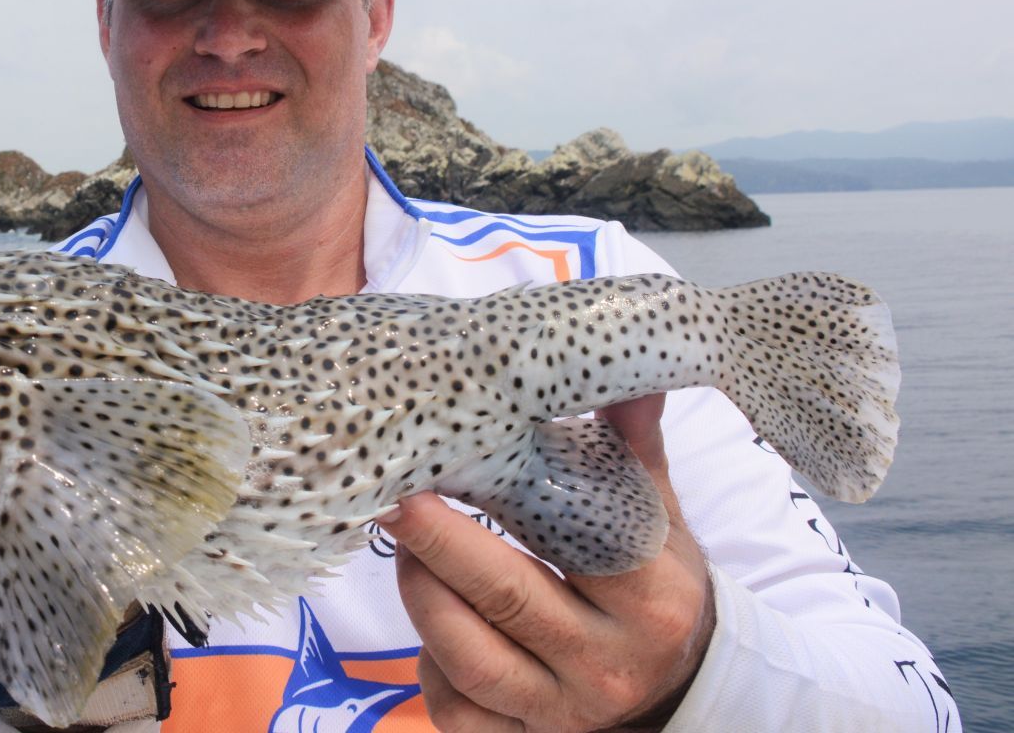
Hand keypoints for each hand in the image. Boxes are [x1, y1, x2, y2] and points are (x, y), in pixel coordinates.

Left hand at [380, 394, 714, 731]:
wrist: (680, 683)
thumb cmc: (653, 584)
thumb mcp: (658, 517)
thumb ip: (634, 448)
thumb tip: (630, 374)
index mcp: (649, 599)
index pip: (575, 543)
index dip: (507, 500)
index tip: (453, 458)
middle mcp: (607, 663)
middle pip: (506, 599)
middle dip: (438, 543)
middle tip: (393, 495)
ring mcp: (563, 711)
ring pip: (469, 659)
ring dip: (424, 596)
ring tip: (406, 546)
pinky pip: (456, 711)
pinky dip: (428, 666)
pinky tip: (429, 621)